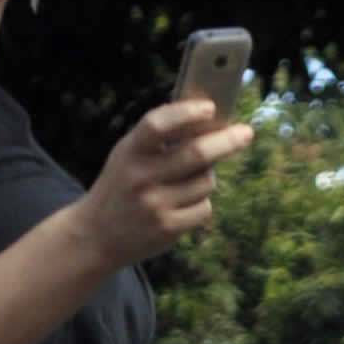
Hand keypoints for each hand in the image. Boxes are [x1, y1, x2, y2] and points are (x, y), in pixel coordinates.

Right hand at [81, 94, 250, 270]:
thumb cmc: (122, 186)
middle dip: (226, 141)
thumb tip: (208, 123)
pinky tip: (183, 205)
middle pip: (196, 154)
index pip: (158, 124)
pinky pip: (203, 208)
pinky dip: (201, 204)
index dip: (186, 113)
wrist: (97, 236)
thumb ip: (159, 139)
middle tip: (246, 133)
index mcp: (130, 152)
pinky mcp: (167, 229)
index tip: (210, 108)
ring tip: (189, 180)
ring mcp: (155, 206)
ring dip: (207, 177)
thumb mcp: (128, 155)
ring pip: (205, 182)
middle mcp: (141, 178)